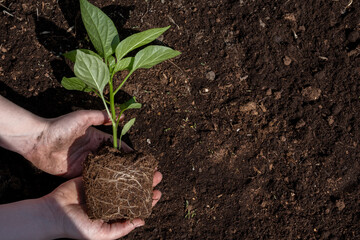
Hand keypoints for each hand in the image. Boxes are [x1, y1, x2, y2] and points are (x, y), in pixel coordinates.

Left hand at [24, 110, 129, 177]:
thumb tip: (121, 115)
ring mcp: (84, 163)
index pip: (115, 145)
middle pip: (111, 159)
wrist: (38, 141)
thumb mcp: (83, 117)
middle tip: (136, 173)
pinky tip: (109, 187)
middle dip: (122, 165)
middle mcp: (92, 151)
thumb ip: (100, 116)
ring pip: (102, 170)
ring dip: (112, 175)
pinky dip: (99, 182)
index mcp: (95, 138)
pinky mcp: (75, 173)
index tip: (138, 158)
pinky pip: (90, 178)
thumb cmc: (60, 126)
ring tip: (127, 182)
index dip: (126, 151)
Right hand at [44, 171, 161, 239]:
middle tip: (157, 176)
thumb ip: (121, 228)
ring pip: (124, 178)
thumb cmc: (77, 227)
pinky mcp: (94, 176)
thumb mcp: (101, 233)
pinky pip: (109, 170)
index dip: (147, 200)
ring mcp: (103, 186)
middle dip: (146, 183)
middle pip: (132, 189)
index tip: (158, 193)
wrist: (54, 213)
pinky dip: (120, 166)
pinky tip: (130, 161)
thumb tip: (142, 221)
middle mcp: (111, 199)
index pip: (135, 206)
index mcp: (114, 213)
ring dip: (137, 173)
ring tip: (149, 168)